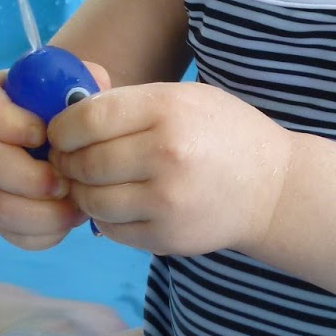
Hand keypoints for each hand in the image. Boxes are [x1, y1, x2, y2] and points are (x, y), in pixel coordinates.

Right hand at [0, 63, 110, 249]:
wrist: (72, 143)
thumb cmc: (71, 107)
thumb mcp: (80, 83)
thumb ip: (83, 81)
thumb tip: (85, 94)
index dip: (8, 123)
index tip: (43, 134)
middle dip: (28, 176)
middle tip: (65, 182)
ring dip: (40, 211)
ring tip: (75, 205)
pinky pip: (11, 233)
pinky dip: (44, 231)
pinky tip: (68, 219)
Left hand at [46, 82, 292, 256]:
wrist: (274, 189)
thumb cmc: (225, 134)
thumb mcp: (186, 98)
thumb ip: (130, 101)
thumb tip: (67, 108)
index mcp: (168, 110)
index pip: (88, 119)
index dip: (63, 127)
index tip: (61, 132)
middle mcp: (166, 154)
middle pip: (85, 161)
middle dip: (67, 161)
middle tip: (69, 159)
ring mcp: (166, 201)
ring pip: (91, 199)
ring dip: (81, 191)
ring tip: (91, 181)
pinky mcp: (167, 237)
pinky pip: (110, 229)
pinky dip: (103, 217)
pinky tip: (117, 203)